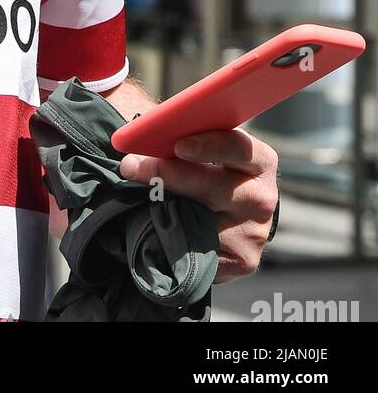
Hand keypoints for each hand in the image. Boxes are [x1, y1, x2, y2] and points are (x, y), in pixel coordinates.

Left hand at [119, 129, 278, 282]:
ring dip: (162, 207)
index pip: (238, 149)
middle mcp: (260, 199)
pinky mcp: (240, 261)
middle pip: (212, 186)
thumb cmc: (213, 170)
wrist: (237, 215)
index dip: (209, 145)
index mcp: (259, 163)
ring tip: (136, 196)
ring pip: (198, 220)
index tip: (178, 144)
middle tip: (132, 166)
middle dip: (168, 174)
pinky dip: (171, 236)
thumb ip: (188, 136)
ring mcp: (251, 234)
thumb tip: (143, 131)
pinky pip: (196, 249)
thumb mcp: (210, 148)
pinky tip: (155, 226)